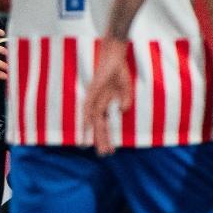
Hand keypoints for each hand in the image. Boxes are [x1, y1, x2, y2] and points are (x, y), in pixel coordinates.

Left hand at [83, 37, 131, 155]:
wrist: (113, 57)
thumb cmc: (118, 73)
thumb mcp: (126, 89)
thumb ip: (125, 101)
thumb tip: (122, 111)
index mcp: (105, 106)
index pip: (105, 126)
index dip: (107, 138)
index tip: (110, 151)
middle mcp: (97, 105)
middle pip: (98, 127)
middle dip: (101, 141)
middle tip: (103, 155)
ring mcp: (93, 99)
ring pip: (93, 120)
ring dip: (95, 133)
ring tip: (95, 147)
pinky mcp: (92, 92)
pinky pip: (88, 106)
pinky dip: (86, 117)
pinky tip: (87, 127)